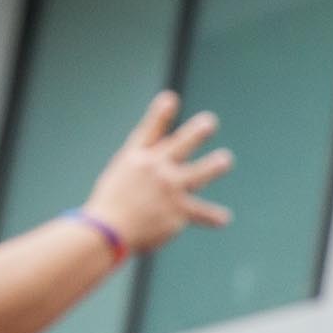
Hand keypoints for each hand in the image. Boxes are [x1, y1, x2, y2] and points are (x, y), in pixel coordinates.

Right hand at [78, 93, 234, 253]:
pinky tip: (223, 219)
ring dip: (215, 165)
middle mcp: (155, 168)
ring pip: (201, 172)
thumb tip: (159, 176)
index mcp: (135, 159)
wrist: (107, 233)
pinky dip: (213, 217)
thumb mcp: (118, 182)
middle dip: (198, 132)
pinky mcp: (180, 210)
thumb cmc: (107, 211)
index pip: (150, 131)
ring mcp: (170, 188)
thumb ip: (140, 174)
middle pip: (182, 143)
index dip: (161, 114)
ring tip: (225, 160)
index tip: (171, 99)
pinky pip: (202, 213)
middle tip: (210, 123)